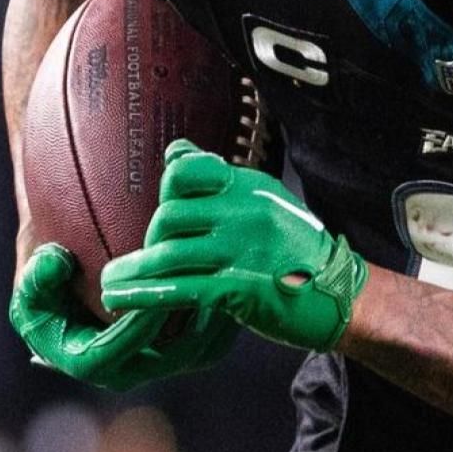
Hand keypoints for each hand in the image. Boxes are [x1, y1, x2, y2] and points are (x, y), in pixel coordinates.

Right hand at [9, 243, 237, 389]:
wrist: (72, 273)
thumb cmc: (49, 276)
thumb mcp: (32, 276)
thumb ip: (37, 275)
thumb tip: (57, 263)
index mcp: (85, 361)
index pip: (115, 351)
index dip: (137, 324)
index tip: (155, 288)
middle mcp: (125, 370)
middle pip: (170, 357)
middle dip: (190, 319)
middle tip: (205, 281)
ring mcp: (157, 362)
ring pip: (199, 352)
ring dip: (216, 318)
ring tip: (226, 279)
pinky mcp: (181, 348)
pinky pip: (213, 340)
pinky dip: (224, 315)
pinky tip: (233, 282)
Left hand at [102, 140, 368, 351]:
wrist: (342, 294)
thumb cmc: (297, 252)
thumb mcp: (264, 202)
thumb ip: (219, 181)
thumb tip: (175, 149)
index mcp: (248, 187)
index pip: (186, 171)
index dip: (165, 192)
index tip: (161, 215)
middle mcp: (245, 211)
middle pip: (169, 216)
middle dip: (148, 241)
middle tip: (141, 261)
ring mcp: (244, 250)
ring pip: (169, 254)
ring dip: (133, 273)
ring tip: (109, 285)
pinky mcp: (241, 289)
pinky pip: (181, 289)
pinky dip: (146, 296)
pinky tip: (124, 302)